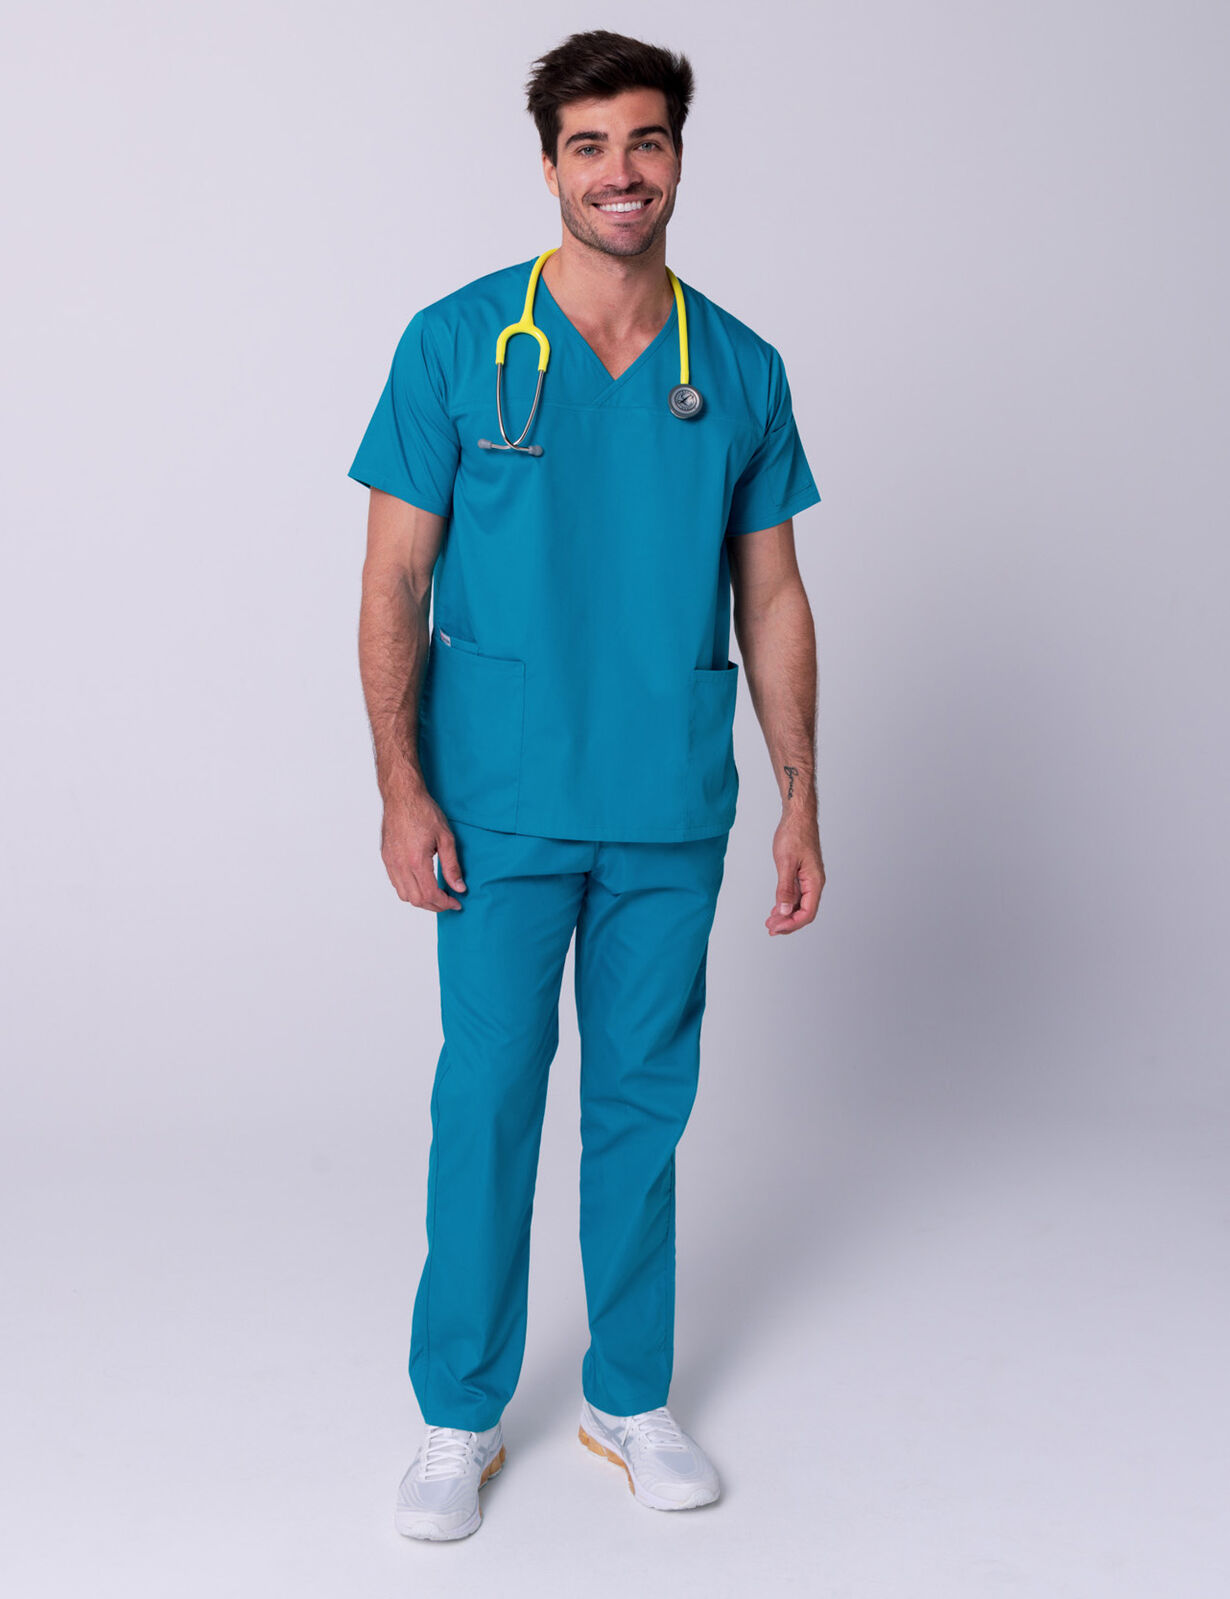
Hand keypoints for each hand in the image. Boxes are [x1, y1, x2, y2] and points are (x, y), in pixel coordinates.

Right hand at [380, 783, 467, 910]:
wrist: (402, 796)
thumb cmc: (423, 812)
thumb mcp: (446, 838)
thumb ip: (452, 866)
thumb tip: (459, 887)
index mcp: (416, 861)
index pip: (430, 894)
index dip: (445, 903)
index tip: (456, 903)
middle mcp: (400, 865)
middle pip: (416, 900)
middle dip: (435, 905)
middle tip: (449, 901)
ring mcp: (390, 862)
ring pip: (404, 895)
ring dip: (421, 900)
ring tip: (436, 894)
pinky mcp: (386, 858)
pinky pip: (396, 883)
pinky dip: (410, 890)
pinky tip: (422, 883)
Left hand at [765, 815, 824, 934]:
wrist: (798, 816)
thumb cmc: (794, 834)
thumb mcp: (786, 863)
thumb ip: (786, 889)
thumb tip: (785, 911)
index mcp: (814, 882)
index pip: (807, 913)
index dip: (791, 924)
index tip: (775, 928)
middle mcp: (815, 883)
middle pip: (804, 912)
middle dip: (787, 923)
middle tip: (770, 928)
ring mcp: (809, 879)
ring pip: (800, 904)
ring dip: (786, 915)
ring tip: (770, 922)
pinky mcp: (803, 874)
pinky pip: (797, 895)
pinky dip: (786, 904)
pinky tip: (777, 909)